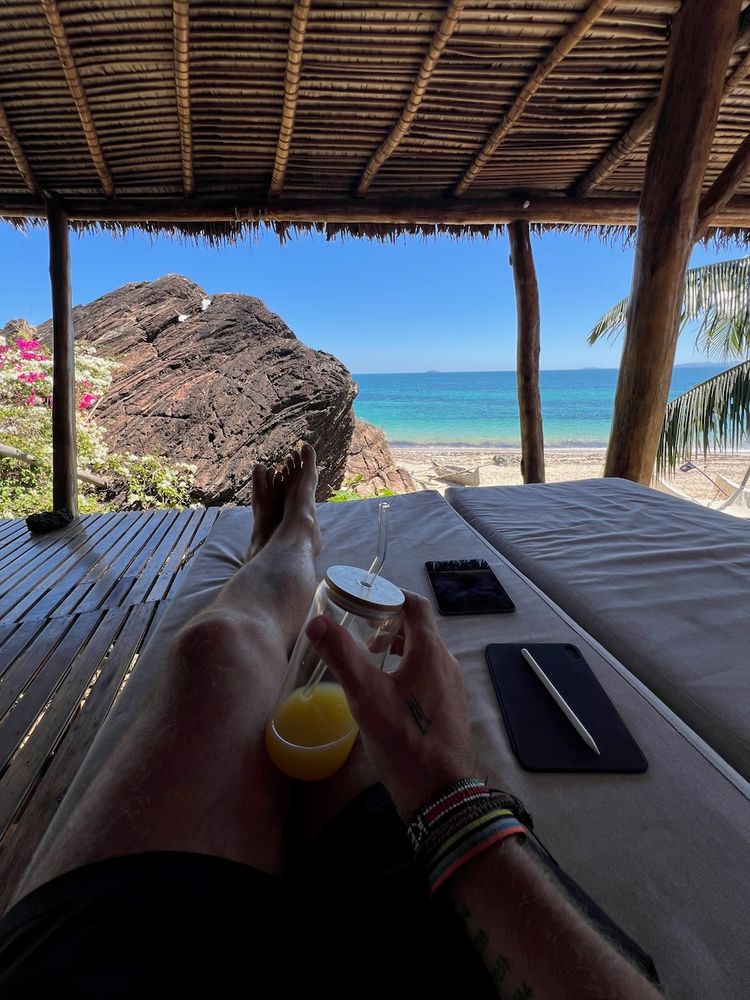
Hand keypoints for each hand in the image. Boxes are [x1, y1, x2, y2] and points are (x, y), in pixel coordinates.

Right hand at [306, 592, 477, 818]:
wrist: (441, 793)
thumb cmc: (405, 740)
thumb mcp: (366, 696)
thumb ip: (342, 656)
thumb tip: (317, 622)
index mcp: (430, 651)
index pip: (416, 605)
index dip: (390, 597)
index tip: (363, 603)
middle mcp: (446, 663)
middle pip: (420, 628)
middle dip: (389, 623)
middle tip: (360, 633)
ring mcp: (450, 687)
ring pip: (424, 653)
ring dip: (397, 648)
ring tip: (370, 660)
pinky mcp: (449, 708)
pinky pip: (428, 674)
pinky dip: (407, 669)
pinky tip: (386, 693)